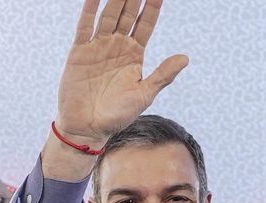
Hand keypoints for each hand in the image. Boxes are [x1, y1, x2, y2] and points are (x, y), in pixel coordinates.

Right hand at [56, 0, 187, 144]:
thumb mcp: (144, 95)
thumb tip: (185, 58)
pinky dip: (89, 9)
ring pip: (108, 14)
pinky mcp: (80, 51)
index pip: (146, 23)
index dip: (153, 6)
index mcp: (135, 55)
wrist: (87, 128)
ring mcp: (98, 46)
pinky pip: (85, 25)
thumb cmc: (117, 116)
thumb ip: (162, 75)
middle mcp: (117, 46)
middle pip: (128, 13)